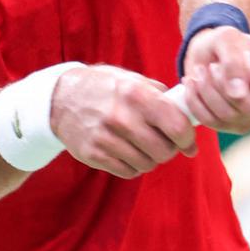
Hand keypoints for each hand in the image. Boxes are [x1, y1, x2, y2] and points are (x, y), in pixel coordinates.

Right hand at [50, 65, 197, 178]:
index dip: (188, 138)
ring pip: (147, 164)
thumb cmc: (104, 87)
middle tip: (165, 143)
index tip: (189, 142)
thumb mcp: (131, 79)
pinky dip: (134, 165)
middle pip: (164, 151)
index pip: (176, 125)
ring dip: (151, 158)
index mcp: (136, 94)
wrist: (60, 99)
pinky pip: (129, 172)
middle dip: (170, 150)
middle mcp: (122, 117)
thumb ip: (159, 94)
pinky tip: (128, 152)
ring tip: (144, 145)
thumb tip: (186, 112)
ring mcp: (106, 138)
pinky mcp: (95, 155)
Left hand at [180, 26, 249, 133]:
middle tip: (213, 66)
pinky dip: (195, 100)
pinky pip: (210, 120)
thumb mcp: (228, 38)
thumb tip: (237, 93)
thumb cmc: (224, 43)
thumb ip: (234, 60)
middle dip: (224, 84)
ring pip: (228, 115)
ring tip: (200, 70)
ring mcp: (248, 117)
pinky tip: (192, 83)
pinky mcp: (227, 125)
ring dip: (207, 90)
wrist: (206, 52)